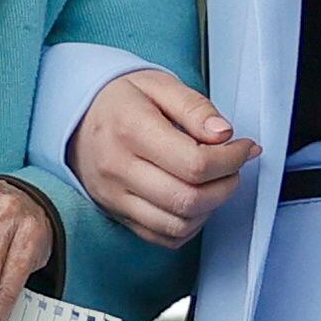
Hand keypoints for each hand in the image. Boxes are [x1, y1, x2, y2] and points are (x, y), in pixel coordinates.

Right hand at [72, 69, 255, 248]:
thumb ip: (195, 107)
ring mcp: (115, 196)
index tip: (243, 147)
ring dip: (211, 208)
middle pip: (188, 199)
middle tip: (234, 166)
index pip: (194, 163)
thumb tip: (224, 133)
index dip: (231, 159)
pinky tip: (196, 201)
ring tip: (217, 182)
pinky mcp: (116, 213)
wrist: (76, 117)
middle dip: (226, 185)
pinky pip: (161, 236)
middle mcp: (119, 169)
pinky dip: (189, 226)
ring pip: (177, 224)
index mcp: (131, 130)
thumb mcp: (158, 84)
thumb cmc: (121, 100)